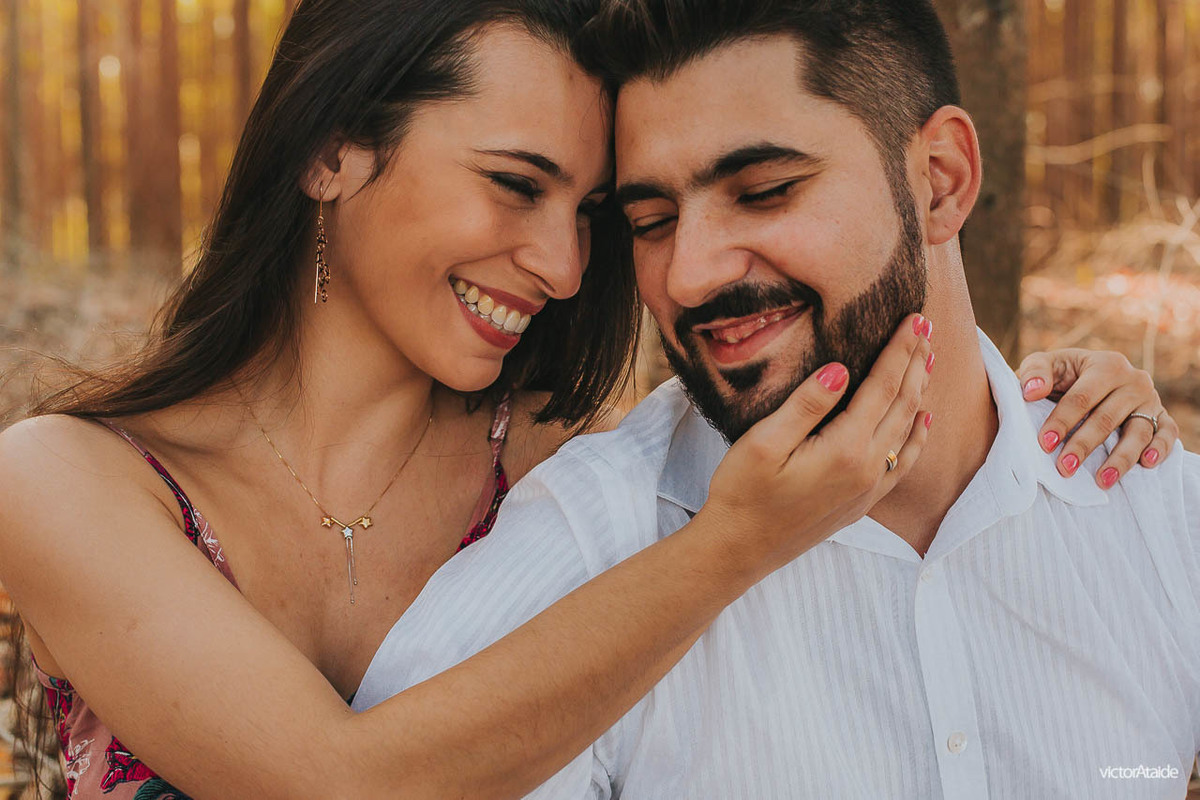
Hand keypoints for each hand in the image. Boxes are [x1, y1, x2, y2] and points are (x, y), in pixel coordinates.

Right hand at [702, 314, 932, 574]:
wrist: (738, 550)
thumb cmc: (742, 493)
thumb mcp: (762, 442)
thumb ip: (805, 405)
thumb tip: (840, 370)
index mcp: (844, 448)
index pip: (882, 387)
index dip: (899, 350)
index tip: (914, 319)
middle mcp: (866, 469)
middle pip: (902, 404)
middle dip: (914, 363)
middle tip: (925, 327)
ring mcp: (867, 489)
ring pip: (907, 430)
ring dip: (919, 392)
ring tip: (927, 361)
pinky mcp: (860, 503)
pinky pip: (902, 463)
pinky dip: (917, 436)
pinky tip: (922, 421)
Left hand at [1017, 349, 1177, 488]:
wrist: (1090, 377)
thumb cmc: (1064, 374)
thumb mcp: (1046, 365)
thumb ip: (1035, 372)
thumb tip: (1032, 391)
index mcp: (1106, 365)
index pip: (1082, 397)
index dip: (1062, 421)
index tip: (1045, 443)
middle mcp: (1133, 381)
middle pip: (1107, 418)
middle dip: (1084, 445)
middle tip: (1065, 468)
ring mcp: (1150, 400)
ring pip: (1138, 431)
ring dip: (1120, 458)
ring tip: (1102, 480)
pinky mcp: (1161, 416)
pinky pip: (1167, 433)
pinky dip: (1161, 448)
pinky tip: (1147, 464)